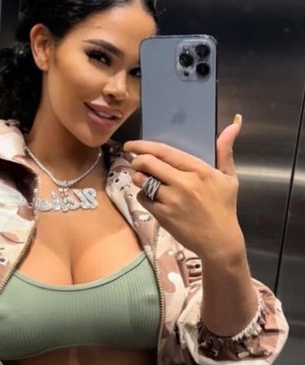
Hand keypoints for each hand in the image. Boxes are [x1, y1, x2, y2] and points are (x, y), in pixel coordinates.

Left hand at [124, 115, 244, 260]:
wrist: (219, 240)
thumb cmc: (224, 207)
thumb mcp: (228, 177)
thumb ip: (224, 151)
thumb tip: (234, 123)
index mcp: (199, 170)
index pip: (165, 152)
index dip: (144, 146)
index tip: (132, 145)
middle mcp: (183, 183)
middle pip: (148, 164)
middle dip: (137, 161)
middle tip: (135, 162)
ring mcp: (171, 200)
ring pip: (142, 182)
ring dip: (138, 178)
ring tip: (143, 179)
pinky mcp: (163, 215)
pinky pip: (143, 199)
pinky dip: (143, 195)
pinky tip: (151, 196)